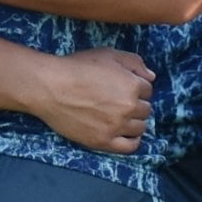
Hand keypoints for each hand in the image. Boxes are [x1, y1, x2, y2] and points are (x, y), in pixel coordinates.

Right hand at [21, 47, 153, 155]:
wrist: (50, 87)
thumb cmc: (77, 67)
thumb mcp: (107, 54)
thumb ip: (134, 62)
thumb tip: (151, 77)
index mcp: (132, 85)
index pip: (147, 90)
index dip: (136, 87)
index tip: (123, 87)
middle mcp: (129, 107)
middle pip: (145, 109)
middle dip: (135, 104)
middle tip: (118, 101)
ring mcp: (116, 126)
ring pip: (140, 127)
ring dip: (134, 121)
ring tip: (120, 116)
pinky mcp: (103, 141)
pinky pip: (130, 146)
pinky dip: (132, 141)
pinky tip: (126, 134)